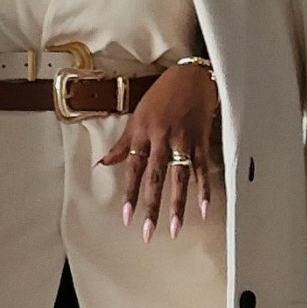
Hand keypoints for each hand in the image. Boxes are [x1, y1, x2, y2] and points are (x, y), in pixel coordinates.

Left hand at [96, 62, 219, 238]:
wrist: (191, 75)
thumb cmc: (161, 95)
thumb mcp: (137, 116)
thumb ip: (123, 143)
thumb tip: (102, 163)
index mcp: (144, 133)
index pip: (134, 168)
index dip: (131, 193)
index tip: (127, 217)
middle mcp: (163, 138)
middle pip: (156, 177)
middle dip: (152, 206)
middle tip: (148, 232)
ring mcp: (184, 140)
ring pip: (180, 177)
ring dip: (178, 204)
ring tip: (175, 228)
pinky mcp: (202, 140)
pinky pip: (203, 168)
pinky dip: (204, 188)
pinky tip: (204, 208)